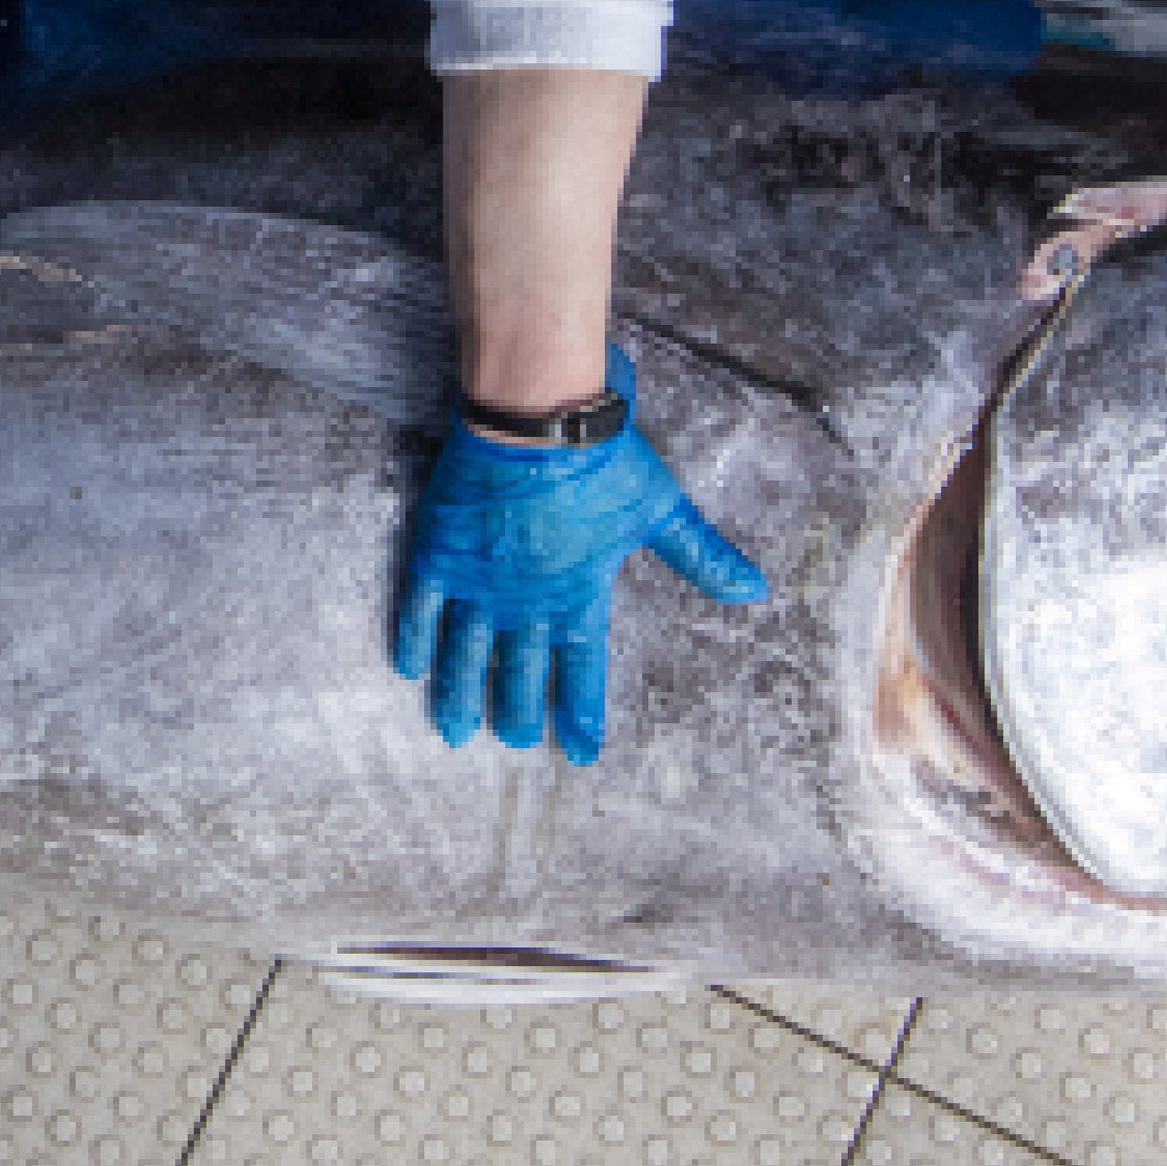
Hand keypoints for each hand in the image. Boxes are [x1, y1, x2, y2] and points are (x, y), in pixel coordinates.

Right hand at [390, 349, 767, 763]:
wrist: (536, 414)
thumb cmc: (603, 459)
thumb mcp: (660, 511)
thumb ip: (702, 557)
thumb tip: (756, 591)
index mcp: (577, 597)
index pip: (580, 671)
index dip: (581, 714)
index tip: (581, 751)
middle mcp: (524, 602)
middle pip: (519, 672)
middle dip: (518, 712)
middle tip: (516, 740)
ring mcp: (477, 581)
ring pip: (466, 654)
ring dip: (462, 696)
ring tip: (458, 732)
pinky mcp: (439, 552)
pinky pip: (421, 609)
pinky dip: (415, 641)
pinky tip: (410, 669)